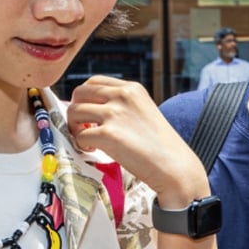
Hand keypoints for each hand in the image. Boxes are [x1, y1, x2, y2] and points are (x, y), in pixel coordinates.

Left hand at [66, 76, 208, 207]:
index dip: (86, 98)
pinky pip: (80, 136)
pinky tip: (95, 151)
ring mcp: (114, 114)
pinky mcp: (108, 134)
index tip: (90, 115)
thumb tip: (88, 109)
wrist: (174, 167)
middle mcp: (122, 96)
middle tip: (84, 128)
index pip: (94, 82)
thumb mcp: (143, 112)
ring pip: (74, 112)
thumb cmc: (159, 146)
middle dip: (76, 110)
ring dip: (75, 128)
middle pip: (79, 93)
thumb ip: (120, 105)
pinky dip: (82, 145)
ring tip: (89, 141)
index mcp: (132, 88)